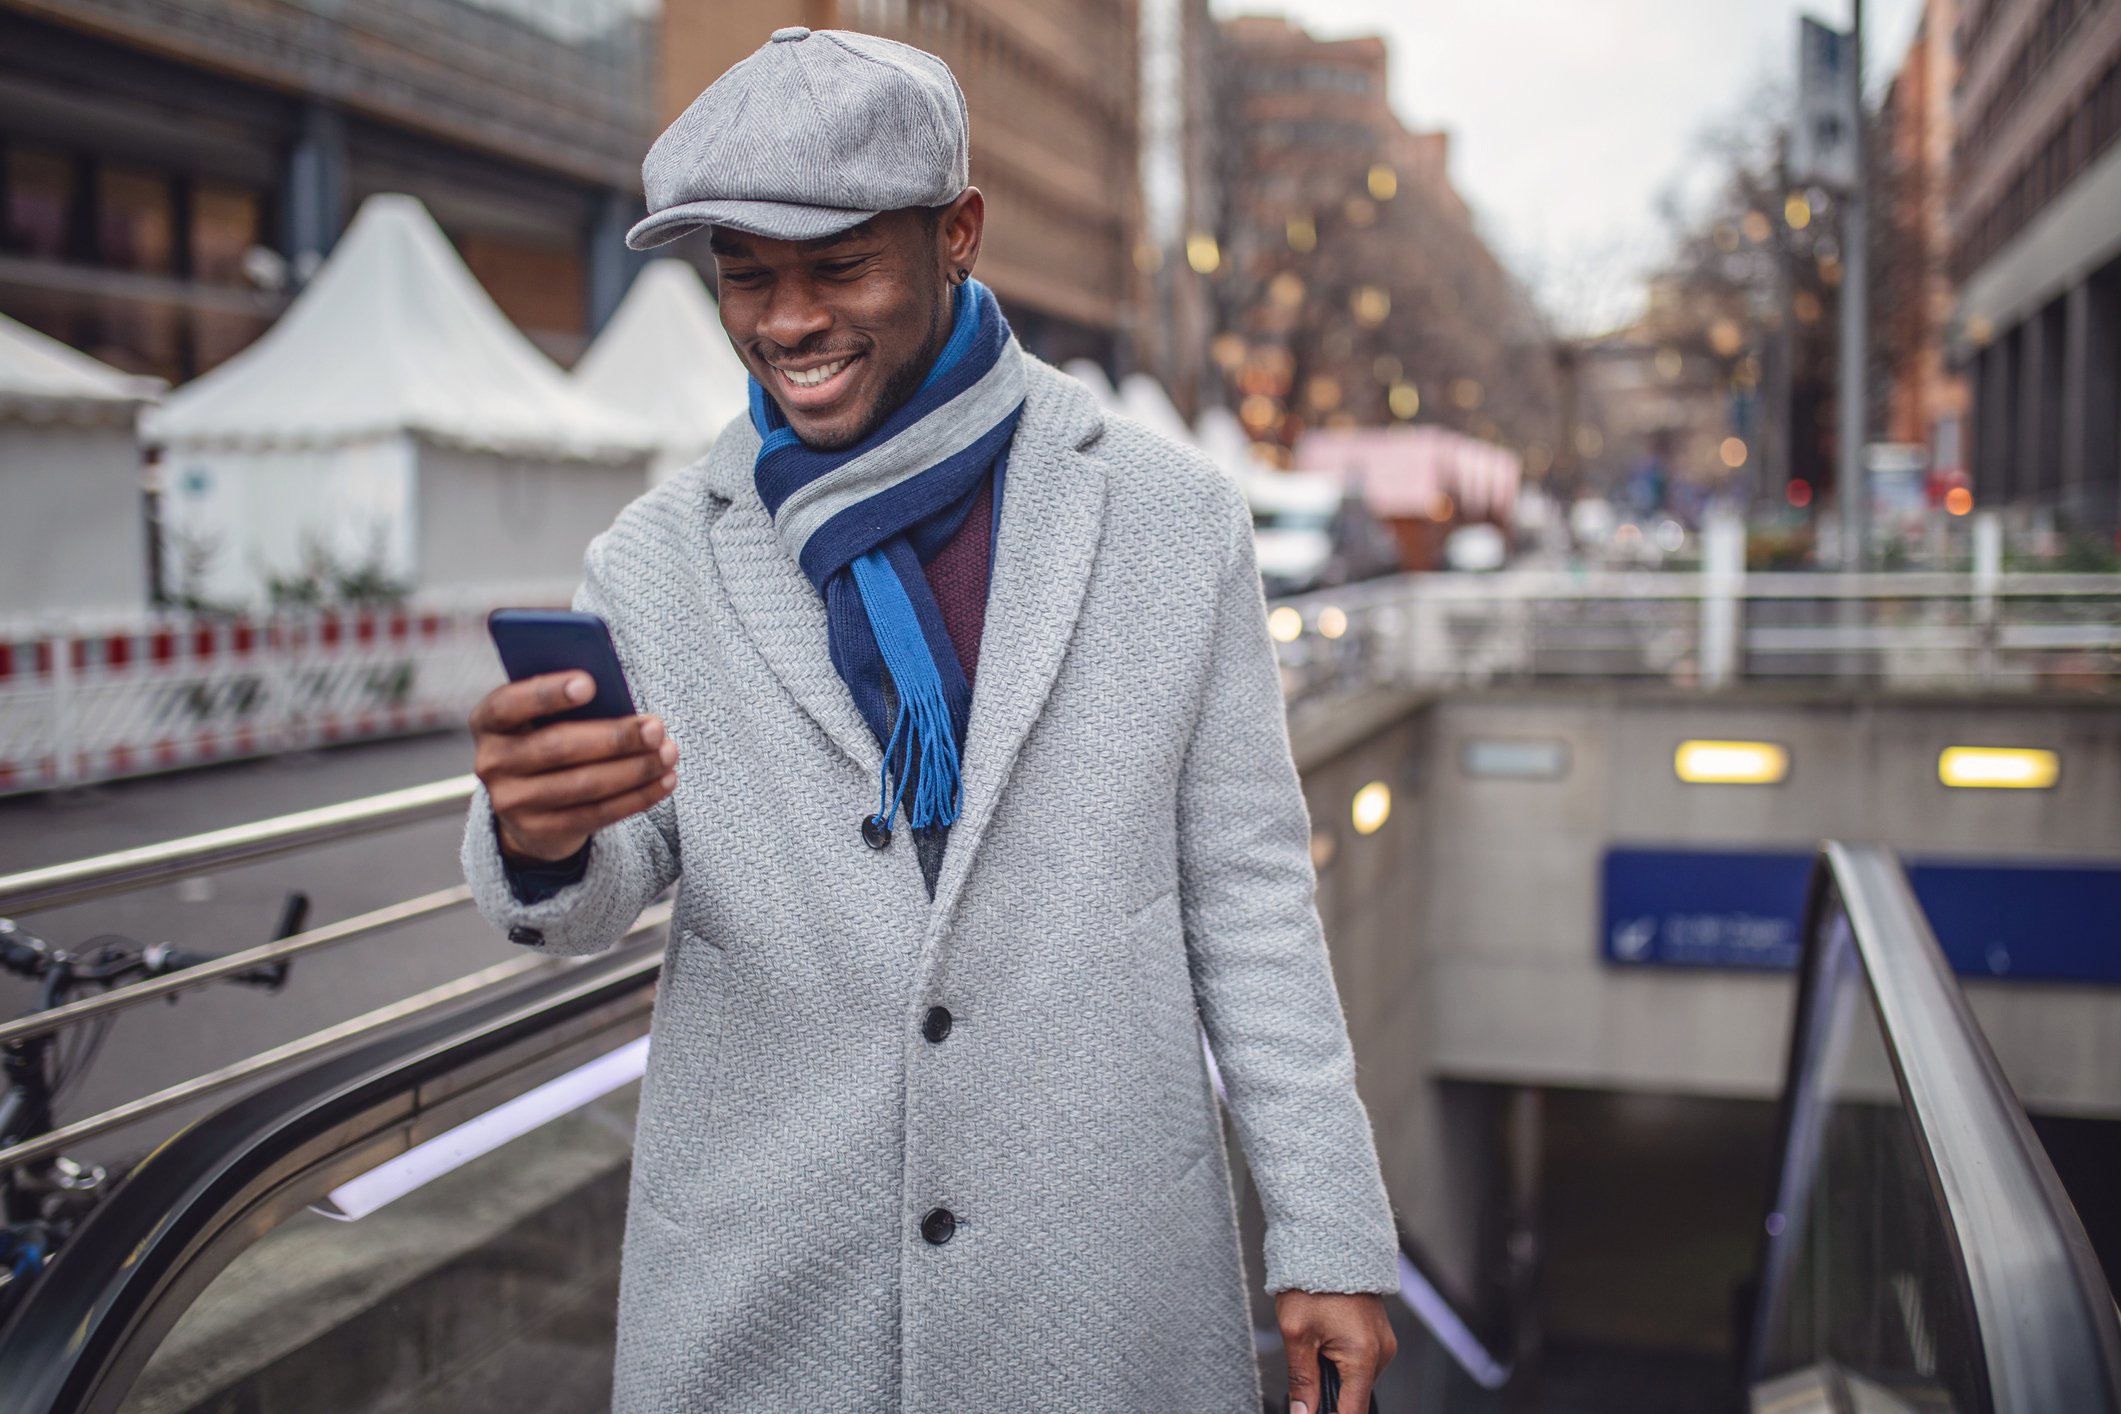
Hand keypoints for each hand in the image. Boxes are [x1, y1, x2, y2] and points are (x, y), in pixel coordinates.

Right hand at [470, 671, 677, 862]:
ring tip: (669, 752)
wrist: (527, 807)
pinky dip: (638, 796)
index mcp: (488, 723)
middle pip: (558, 747)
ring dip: (635, 768)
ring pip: (584, 784)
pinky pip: (598, 814)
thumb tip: (620, 701)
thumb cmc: (547, 740)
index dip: (547, 693)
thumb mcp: (544, 719)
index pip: (508, 704)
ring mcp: (513, 803)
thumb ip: (568, 705)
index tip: (590, 683)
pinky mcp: (541, 831)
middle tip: (655, 727)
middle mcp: (492, 763)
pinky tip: (665, 780)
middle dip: (614, 737)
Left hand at [1276, 1290, 1394, 1413]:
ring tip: (1313, 1347)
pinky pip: (1361, 1361)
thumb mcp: (1296, 1333)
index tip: (1313, 1413)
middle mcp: (1381, 1351)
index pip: (1353, 1412)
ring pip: (1357, 1379)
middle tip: (1305, 1371)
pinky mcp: (1378, 1334)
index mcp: (1364, 1355)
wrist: (1328, 1242)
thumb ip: (1302, 1381)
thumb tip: (1302, 1413)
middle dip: (1329, 1393)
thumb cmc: (1312, 1280)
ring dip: (1334, 1375)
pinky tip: (1324, 1341)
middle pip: (1355, 1396)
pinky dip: (1342, 1361)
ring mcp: (1383, 1342)